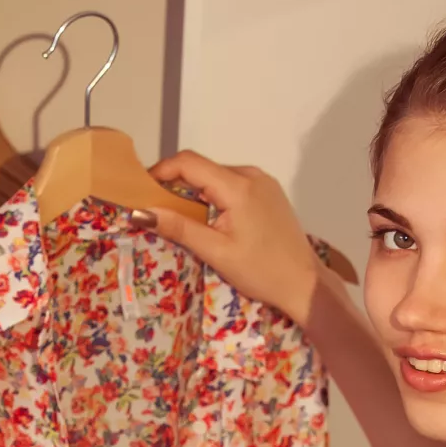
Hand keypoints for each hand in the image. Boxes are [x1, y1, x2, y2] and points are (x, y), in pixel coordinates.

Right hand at [141, 150, 323, 324]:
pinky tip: (211, 219)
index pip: (189, 162)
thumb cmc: (261, 272)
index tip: (143, 189)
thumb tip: (142, 212)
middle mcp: (251, 174)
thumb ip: (179, 228)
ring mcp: (263, 182)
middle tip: (158, 208)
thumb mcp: (216, 252)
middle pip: (204, 168)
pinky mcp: (270, 192)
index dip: (161, 170)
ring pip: (218, 176)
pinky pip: (234, 185)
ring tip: (182, 217)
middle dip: (177, 183)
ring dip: (197, 191)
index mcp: (238, 186)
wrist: (304, 284)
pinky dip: (216, 196)